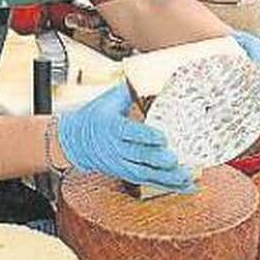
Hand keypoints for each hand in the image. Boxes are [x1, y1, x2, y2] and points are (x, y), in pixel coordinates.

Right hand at [57, 82, 193, 190]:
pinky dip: (166, 185)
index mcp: (112, 127)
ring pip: (144, 173)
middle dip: (158, 159)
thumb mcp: (109, 99)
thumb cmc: (95, 116)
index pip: (129, 133)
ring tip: (186, 177)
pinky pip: (147, 181)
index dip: (146, 136)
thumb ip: (130, 90)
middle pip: (138, 156)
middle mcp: (115, 148)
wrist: (73, 141)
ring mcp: (120, 164)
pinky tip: (185, 186)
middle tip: (175, 160)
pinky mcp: (126, 174)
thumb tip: (149, 73)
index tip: (162, 137)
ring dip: (166, 177)